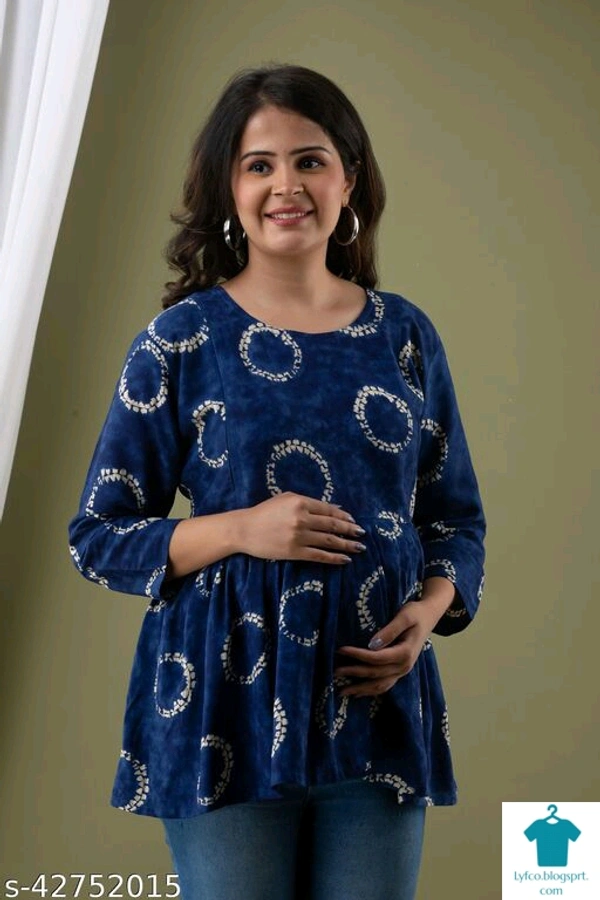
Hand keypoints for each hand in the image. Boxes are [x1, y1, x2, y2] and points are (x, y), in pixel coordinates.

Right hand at [237, 491, 365, 564]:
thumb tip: (336, 508)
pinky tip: (345, 559)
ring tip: (359, 547)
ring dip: (347, 545)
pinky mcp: (294, 552)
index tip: (353, 520)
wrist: (244, 529)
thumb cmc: (265, 512)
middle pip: (332, 525)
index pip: (328, 510)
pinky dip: (334, 558)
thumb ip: (310, 502)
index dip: (343, 516)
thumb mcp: (286, 499)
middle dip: (350, 530)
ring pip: (329, 541)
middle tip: (362, 533)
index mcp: (300, 502)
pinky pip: (319, 556)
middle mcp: (301, 519)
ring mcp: (298, 537)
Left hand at [334, 580, 454, 695]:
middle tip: (334, 671)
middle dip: (354, 673)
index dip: (357, 655)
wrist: (429, 616)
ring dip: (360, 689)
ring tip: (341, 691)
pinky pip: (384, 685)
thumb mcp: (405, 616)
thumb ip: (390, 630)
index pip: (376, 658)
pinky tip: (357, 693)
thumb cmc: (416, 613)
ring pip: (379, 685)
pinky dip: (370, 691)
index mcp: (405, 653)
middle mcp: (404, 666)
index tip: (341, 650)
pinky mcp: (400, 671)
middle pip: (375, 673)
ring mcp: (403, 671)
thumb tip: (372, 644)